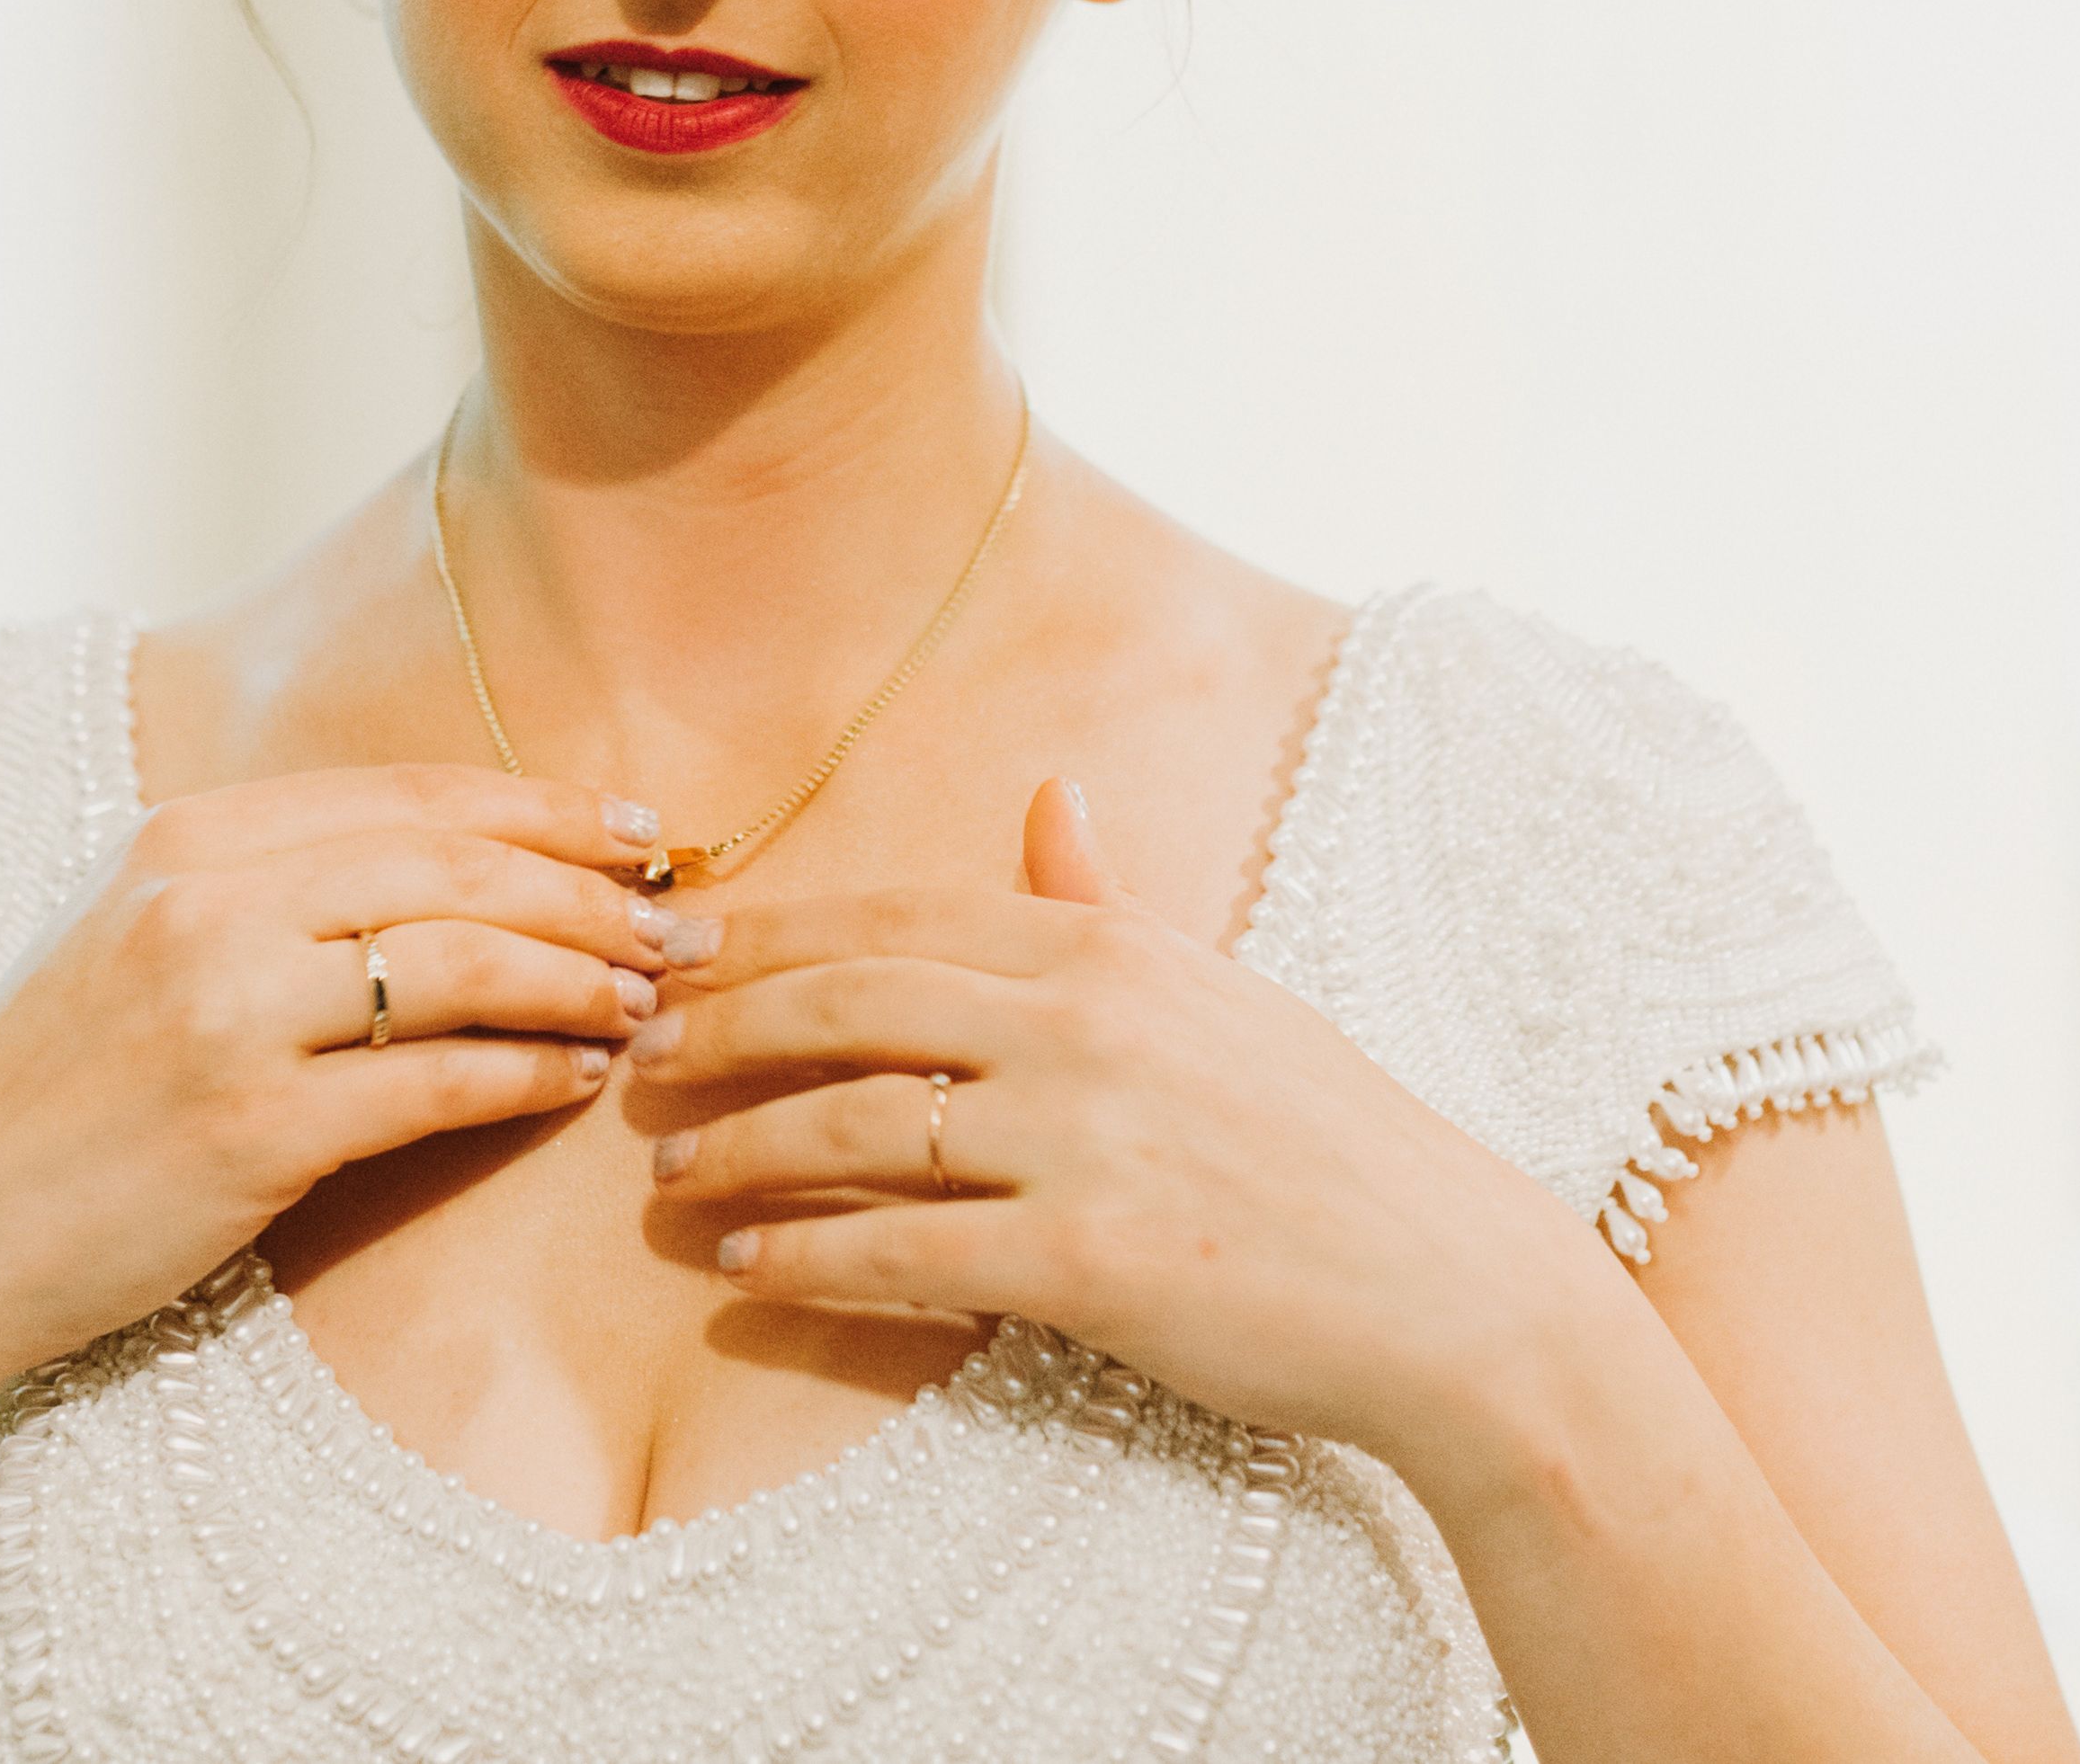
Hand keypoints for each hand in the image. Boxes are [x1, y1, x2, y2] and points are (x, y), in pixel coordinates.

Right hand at [0, 765, 675, 1373]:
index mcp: (187, 836)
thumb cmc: (59, 1090)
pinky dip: (526, 1078)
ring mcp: (227, 1015)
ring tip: (643, 1001)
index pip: (412, 793)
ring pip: (465, 965)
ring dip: (578, 979)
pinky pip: (436, 1087)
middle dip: (587, 890)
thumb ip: (270, 884)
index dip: (542, 808)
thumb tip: (454, 865)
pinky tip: (574, 1083)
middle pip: (455, 866)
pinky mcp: (250, 1131)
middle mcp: (208, 903)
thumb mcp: (139, 935)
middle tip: (675, 922)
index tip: (636, 830)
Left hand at [630, 781, 1631, 1471]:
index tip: (673, 952)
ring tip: (670, 1178)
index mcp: (1104, 948)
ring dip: (743, 1151)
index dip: (767, 936)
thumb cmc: (1321, 1136)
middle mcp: (1084, 1025)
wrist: (1443, 1285)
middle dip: (723, 1028)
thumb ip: (1103, 902)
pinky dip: (810, 1256)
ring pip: (859, 1128)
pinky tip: (747, 1266)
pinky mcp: (1088, 1264)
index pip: (893, 921)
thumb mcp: (1215, 989)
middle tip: (635, 1056)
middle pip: (849, 1007)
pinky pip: (907, 1254)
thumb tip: (1048, 795)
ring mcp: (1084, 1143)